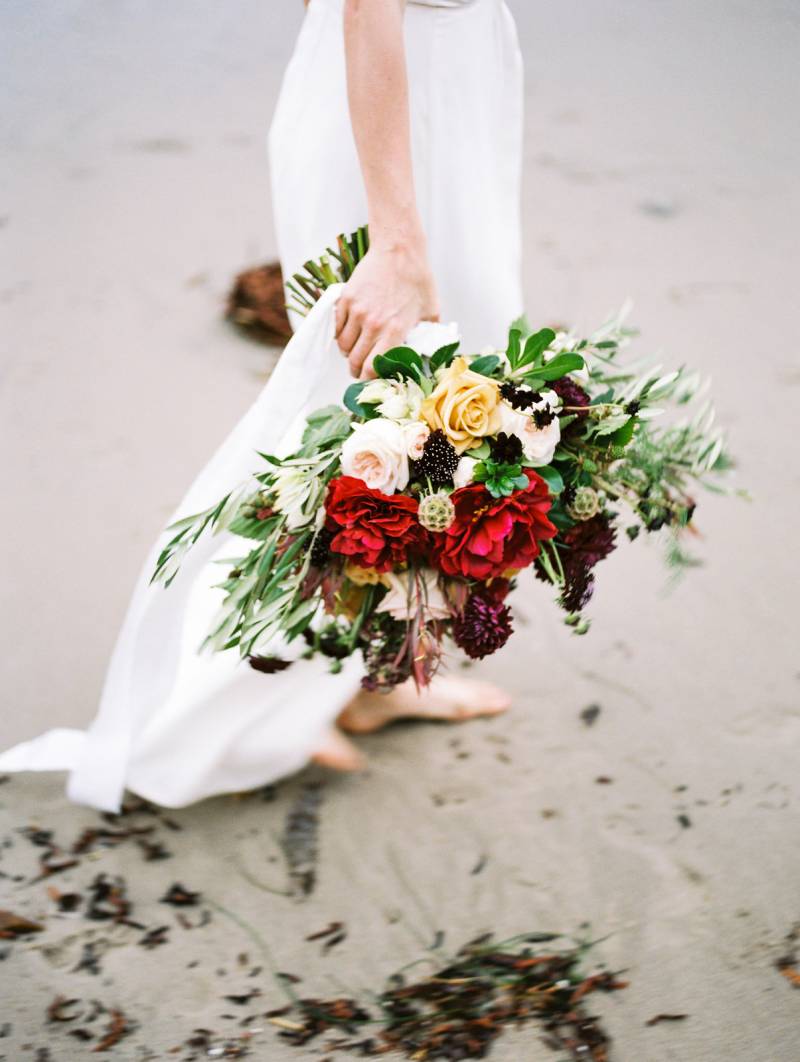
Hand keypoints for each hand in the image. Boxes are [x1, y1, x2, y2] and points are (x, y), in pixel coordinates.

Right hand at [334, 232, 438, 378]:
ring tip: (353, 353)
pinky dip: (340, 336)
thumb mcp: (431, 311)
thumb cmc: (418, 280)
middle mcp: (373, 324)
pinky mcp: (346, 299)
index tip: (369, 380)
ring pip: (344, 346)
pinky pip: (337, 327)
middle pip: (356, 360)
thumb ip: (427, 334)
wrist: (399, 250)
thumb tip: (427, 352)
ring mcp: (357, 311)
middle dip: (356, 370)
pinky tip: (348, 337)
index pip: (374, 367)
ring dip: (348, 354)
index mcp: (395, 330)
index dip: (369, 379)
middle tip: (358, 371)